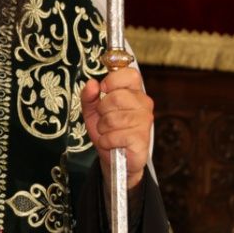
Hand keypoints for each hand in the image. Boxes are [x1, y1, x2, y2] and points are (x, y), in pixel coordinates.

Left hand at [80, 67, 153, 190]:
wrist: (116, 158)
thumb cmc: (107, 131)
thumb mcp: (92, 111)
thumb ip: (89, 96)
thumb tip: (92, 84)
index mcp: (134, 92)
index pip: (130, 74)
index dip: (112, 81)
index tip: (104, 90)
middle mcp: (143, 104)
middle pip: (116, 97)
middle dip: (102, 110)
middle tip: (106, 119)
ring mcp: (144, 122)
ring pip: (112, 119)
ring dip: (103, 128)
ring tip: (109, 132)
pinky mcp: (142, 139)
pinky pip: (114, 136)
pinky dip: (106, 141)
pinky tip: (112, 143)